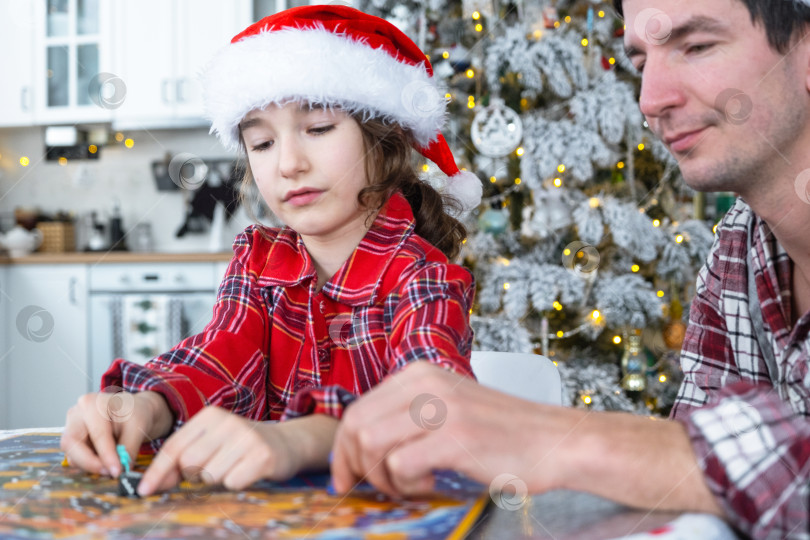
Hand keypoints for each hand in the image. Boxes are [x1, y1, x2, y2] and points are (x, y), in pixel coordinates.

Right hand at [60, 390, 172, 476]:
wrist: (133, 411)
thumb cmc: (135, 413)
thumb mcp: (138, 427)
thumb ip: (129, 449)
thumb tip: (122, 470)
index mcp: (93, 404)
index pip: (97, 434)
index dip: (107, 455)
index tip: (117, 471)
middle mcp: (76, 414)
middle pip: (72, 444)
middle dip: (90, 463)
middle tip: (110, 473)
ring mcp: (71, 427)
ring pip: (72, 454)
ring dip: (91, 465)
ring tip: (112, 467)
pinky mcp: (73, 440)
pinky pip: (76, 458)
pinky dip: (90, 464)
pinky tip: (106, 462)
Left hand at [137, 407, 314, 495]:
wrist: (287, 443)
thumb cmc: (241, 447)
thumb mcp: (212, 443)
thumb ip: (183, 459)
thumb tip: (152, 484)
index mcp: (211, 415)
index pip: (174, 446)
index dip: (157, 471)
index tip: (144, 491)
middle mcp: (228, 422)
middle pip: (189, 464)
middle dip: (194, 476)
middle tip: (213, 469)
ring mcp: (247, 438)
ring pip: (210, 476)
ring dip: (218, 480)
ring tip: (233, 468)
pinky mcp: (263, 456)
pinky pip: (232, 483)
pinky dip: (236, 483)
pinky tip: (247, 472)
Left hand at [331, 361, 568, 497]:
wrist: (555, 440)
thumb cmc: (502, 432)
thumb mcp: (448, 407)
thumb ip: (408, 417)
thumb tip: (361, 448)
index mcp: (419, 374)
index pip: (358, 409)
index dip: (343, 448)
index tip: (345, 476)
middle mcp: (425, 383)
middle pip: (356, 426)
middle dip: (352, 466)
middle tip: (365, 490)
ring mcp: (441, 408)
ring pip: (371, 444)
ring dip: (381, 478)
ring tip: (407, 487)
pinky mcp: (455, 436)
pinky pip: (400, 466)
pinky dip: (406, 486)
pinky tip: (429, 485)